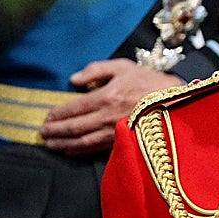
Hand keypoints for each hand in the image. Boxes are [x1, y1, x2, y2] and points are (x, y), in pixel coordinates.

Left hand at [40, 59, 181, 154]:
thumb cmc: (149, 81)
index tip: (47, 117)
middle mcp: (107, 117)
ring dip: (64, 144)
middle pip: (75, 127)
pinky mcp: (123, 141)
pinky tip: (71, 151)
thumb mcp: (123, 66)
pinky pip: (97, 149)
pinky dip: (81, 151)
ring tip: (51, 145)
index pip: (74, 108)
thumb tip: (73, 80)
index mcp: (106, 96)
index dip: (58, 113)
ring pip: (83, 141)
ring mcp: (115, 132)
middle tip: (41, 133)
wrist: (176, 101)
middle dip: (56, 131)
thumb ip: (96, 69)